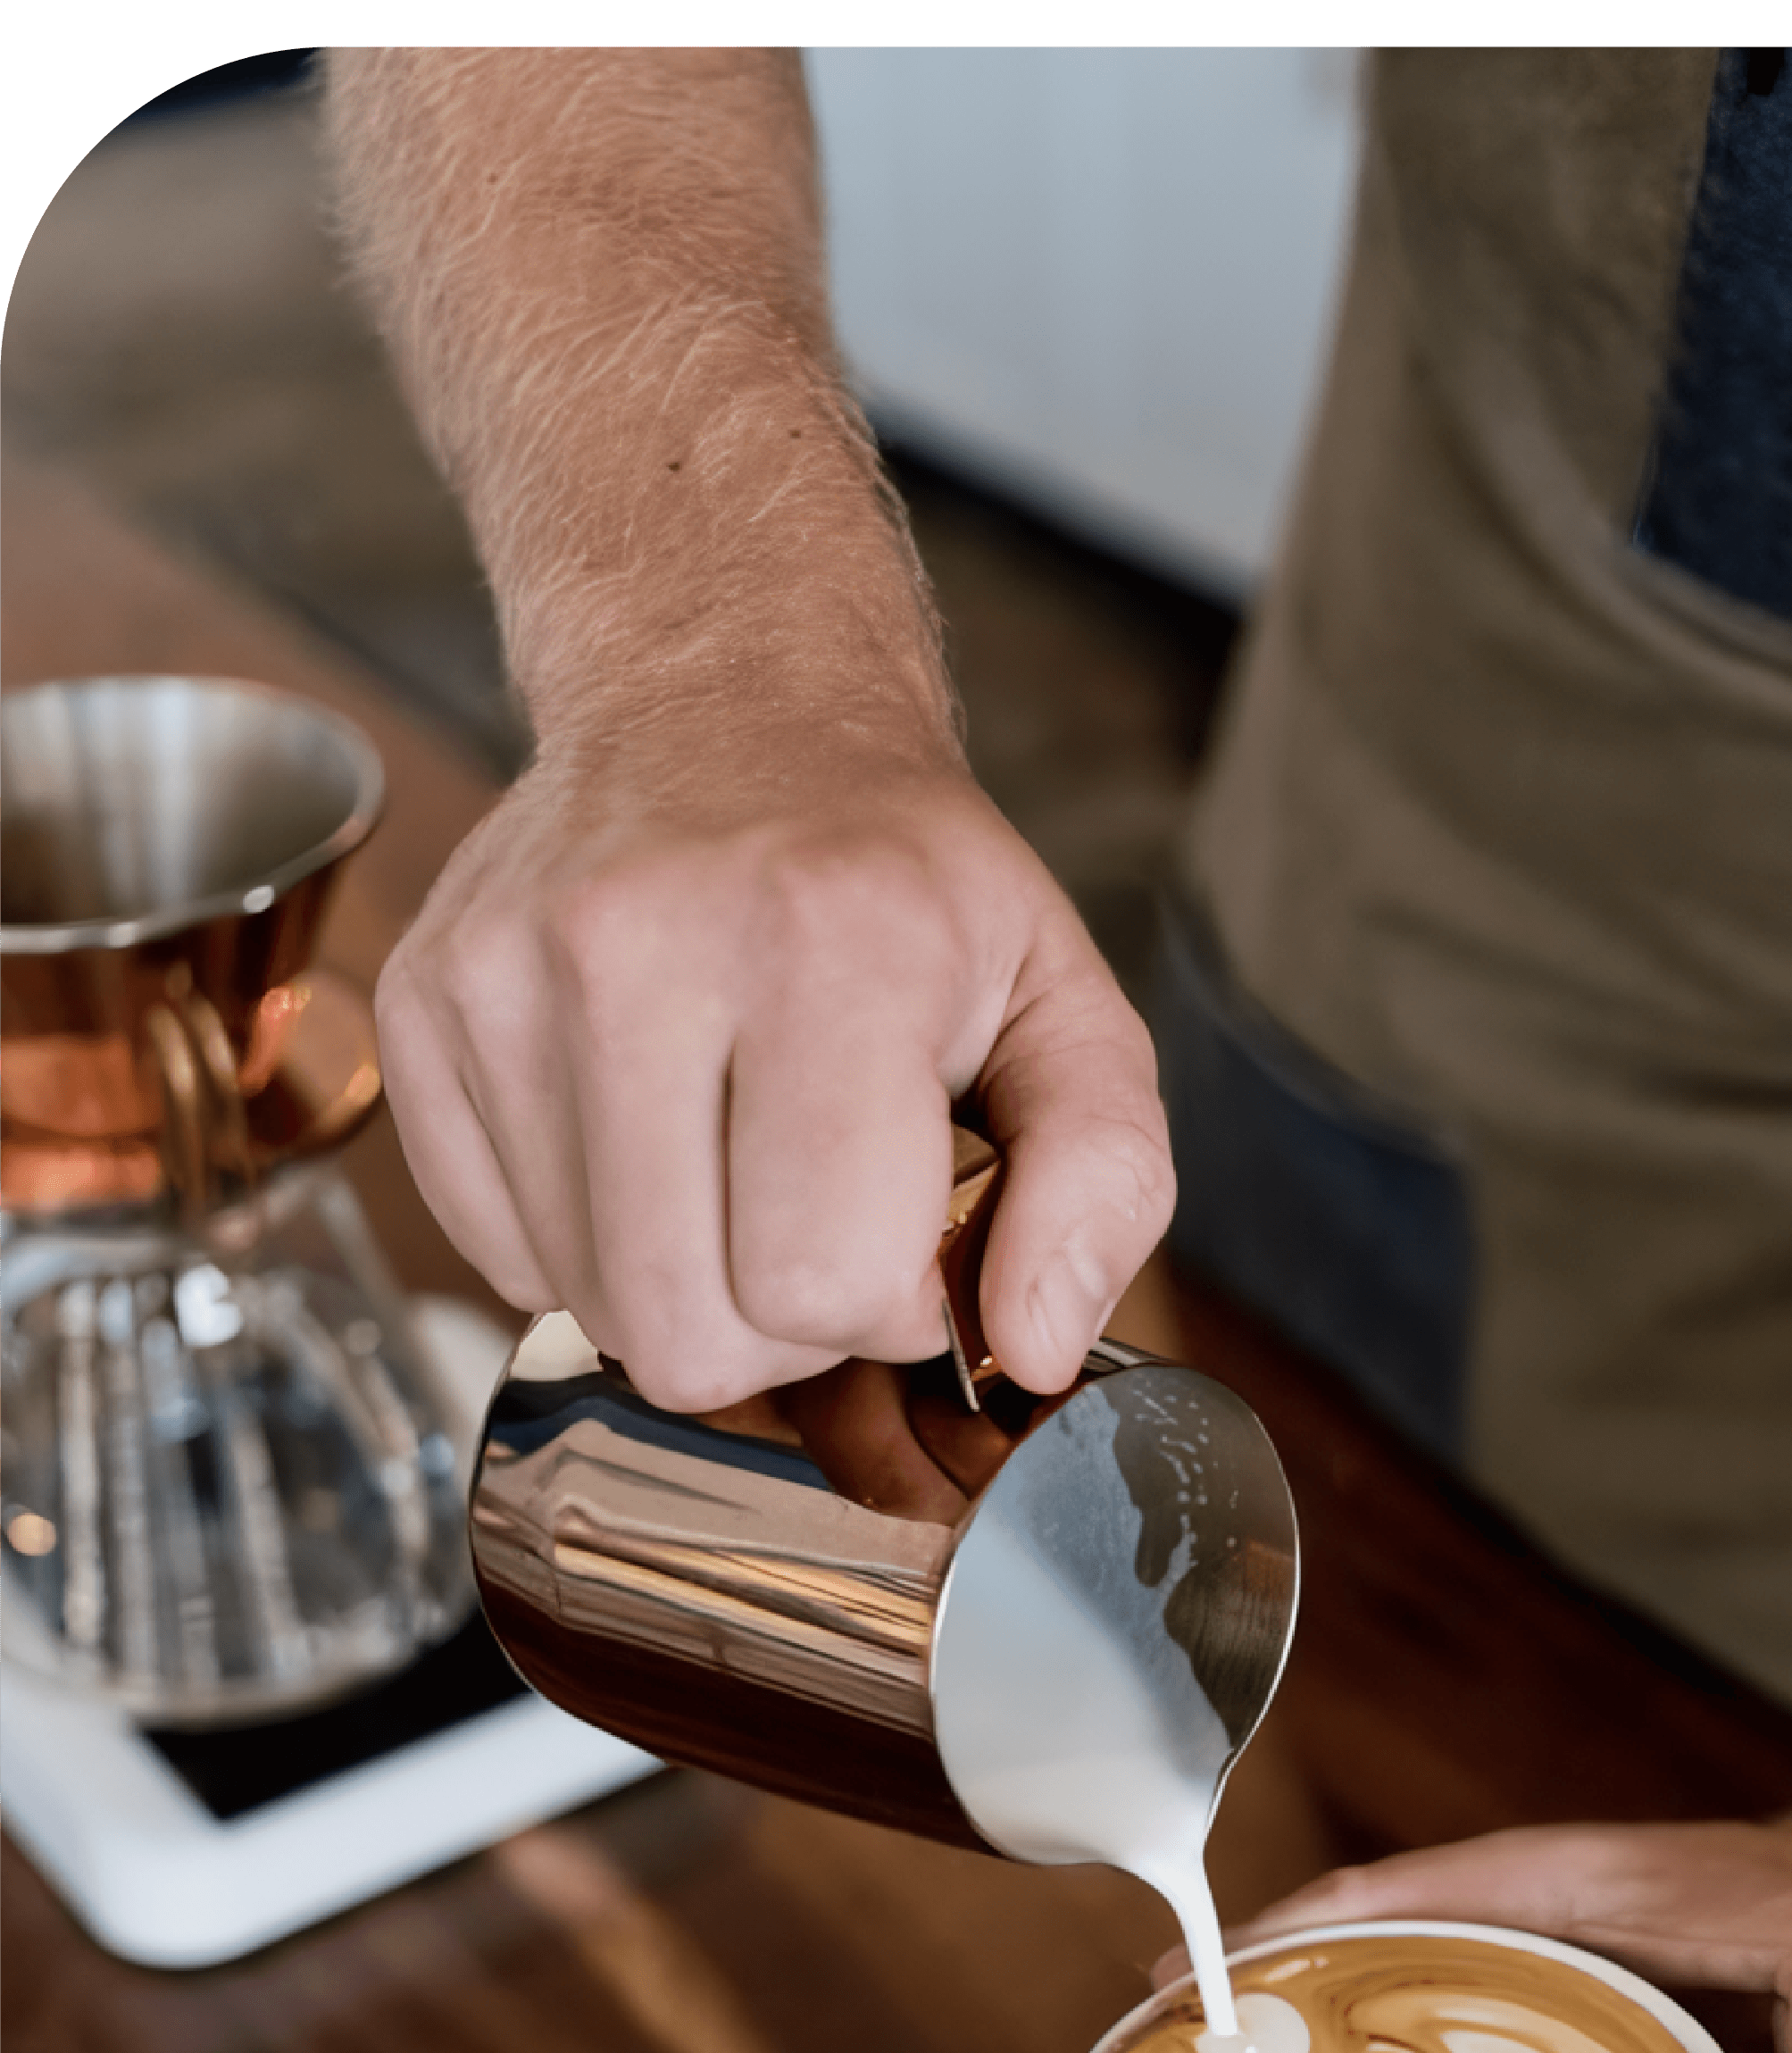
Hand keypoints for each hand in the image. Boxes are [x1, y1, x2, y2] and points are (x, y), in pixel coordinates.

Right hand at [375, 718, 1172, 1409]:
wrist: (727, 702)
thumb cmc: (904, 882)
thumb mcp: (1066, 1003)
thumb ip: (1104, 1182)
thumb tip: (1032, 1351)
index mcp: (831, 940)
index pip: (824, 1281)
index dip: (892, 1299)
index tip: (911, 1213)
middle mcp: (640, 944)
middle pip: (694, 1333)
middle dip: (785, 1322)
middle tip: (824, 1208)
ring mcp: (507, 973)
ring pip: (595, 1310)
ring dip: (688, 1285)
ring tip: (738, 1163)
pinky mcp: (427, 1004)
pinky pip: (498, 1258)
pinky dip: (587, 1242)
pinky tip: (648, 1138)